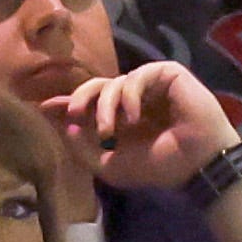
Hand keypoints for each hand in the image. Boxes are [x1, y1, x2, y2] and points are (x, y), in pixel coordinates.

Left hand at [43, 61, 241, 192]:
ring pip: (114, 82)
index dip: (67, 104)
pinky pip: (136, 75)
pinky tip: (134, 117)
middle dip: (80, 97)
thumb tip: (67, 125)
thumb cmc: (160, 167)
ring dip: (105, 106)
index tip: (44, 107)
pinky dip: (129, 95)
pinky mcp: (167, 74)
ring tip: (110, 130)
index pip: (90, 105)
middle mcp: (135, 100)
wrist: (198, 164)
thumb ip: (85, 148)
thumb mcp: (111, 166)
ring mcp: (151, 86)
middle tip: (74, 113)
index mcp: (123, 120)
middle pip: (97, 86)